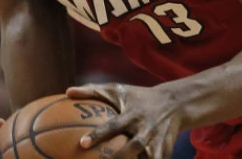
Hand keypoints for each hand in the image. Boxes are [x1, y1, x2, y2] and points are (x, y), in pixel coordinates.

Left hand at [66, 83, 182, 158]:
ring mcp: (156, 143)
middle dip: (118, 158)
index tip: (82, 144)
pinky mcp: (165, 153)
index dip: (98, 134)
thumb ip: (92, 91)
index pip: (113, 125)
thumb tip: (67, 91)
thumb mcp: (117, 90)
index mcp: (132, 114)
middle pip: (133, 147)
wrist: (174, 104)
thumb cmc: (137, 97)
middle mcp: (145, 130)